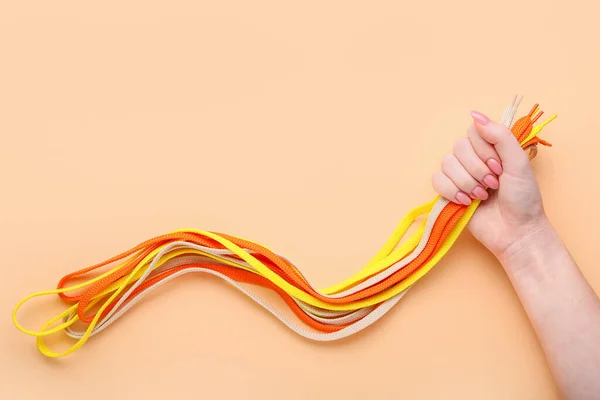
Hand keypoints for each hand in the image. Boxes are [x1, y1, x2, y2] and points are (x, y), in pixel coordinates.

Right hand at [431, 110, 548, 259]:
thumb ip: (500, 136)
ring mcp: (459, 176)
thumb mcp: (518, 163)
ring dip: (466, 183)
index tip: (500, 168)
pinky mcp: (449, 193)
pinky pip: (437, 181)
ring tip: (482, 196)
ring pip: (446, 164)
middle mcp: (473, 159)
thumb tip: (475, 115)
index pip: (473, 132)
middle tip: (493, 185)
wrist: (516, 232)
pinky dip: (452, 192)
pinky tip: (468, 202)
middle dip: (477, 170)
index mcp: (490, 148)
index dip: (485, 150)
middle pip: (458, 148)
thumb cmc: (523, 199)